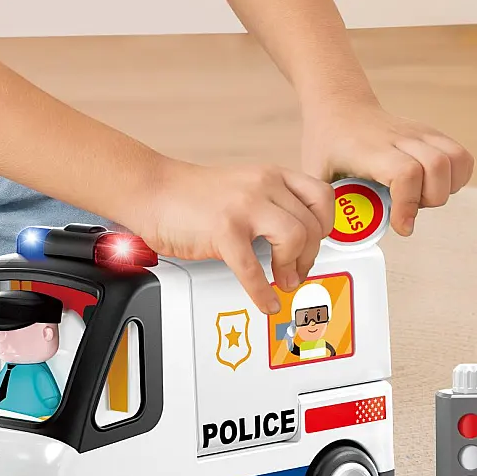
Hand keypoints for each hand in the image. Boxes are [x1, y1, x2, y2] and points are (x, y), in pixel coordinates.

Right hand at [136, 161, 335, 315]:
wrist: (151, 189)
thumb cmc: (190, 195)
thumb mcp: (242, 188)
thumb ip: (270, 205)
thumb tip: (297, 243)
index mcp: (269, 175)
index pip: (322, 196)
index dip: (326, 227)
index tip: (318, 245)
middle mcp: (262, 185)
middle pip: (312, 225)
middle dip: (310, 257)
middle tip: (296, 272)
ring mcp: (243, 206)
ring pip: (295, 238)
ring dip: (293, 268)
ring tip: (282, 280)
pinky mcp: (223, 230)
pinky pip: (254, 268)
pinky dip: (262, 292)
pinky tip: (263, 300)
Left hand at [301, 100, 472, 236]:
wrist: (339, 106)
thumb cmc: (327, 142)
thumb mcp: (315, 175)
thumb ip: (326, 207)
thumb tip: (335, 241)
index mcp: (368, 150)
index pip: (404, 172)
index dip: (408, 204)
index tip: (401, 226)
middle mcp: (397, 138)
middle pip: (437, 165)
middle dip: (431, 199)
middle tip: (410, 208)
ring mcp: (417, 133)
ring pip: (456, 157)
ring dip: (447, 188)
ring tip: (423, 196)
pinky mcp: (430, 134)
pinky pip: (460, 156)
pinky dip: (457, 177)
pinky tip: (433, 186)